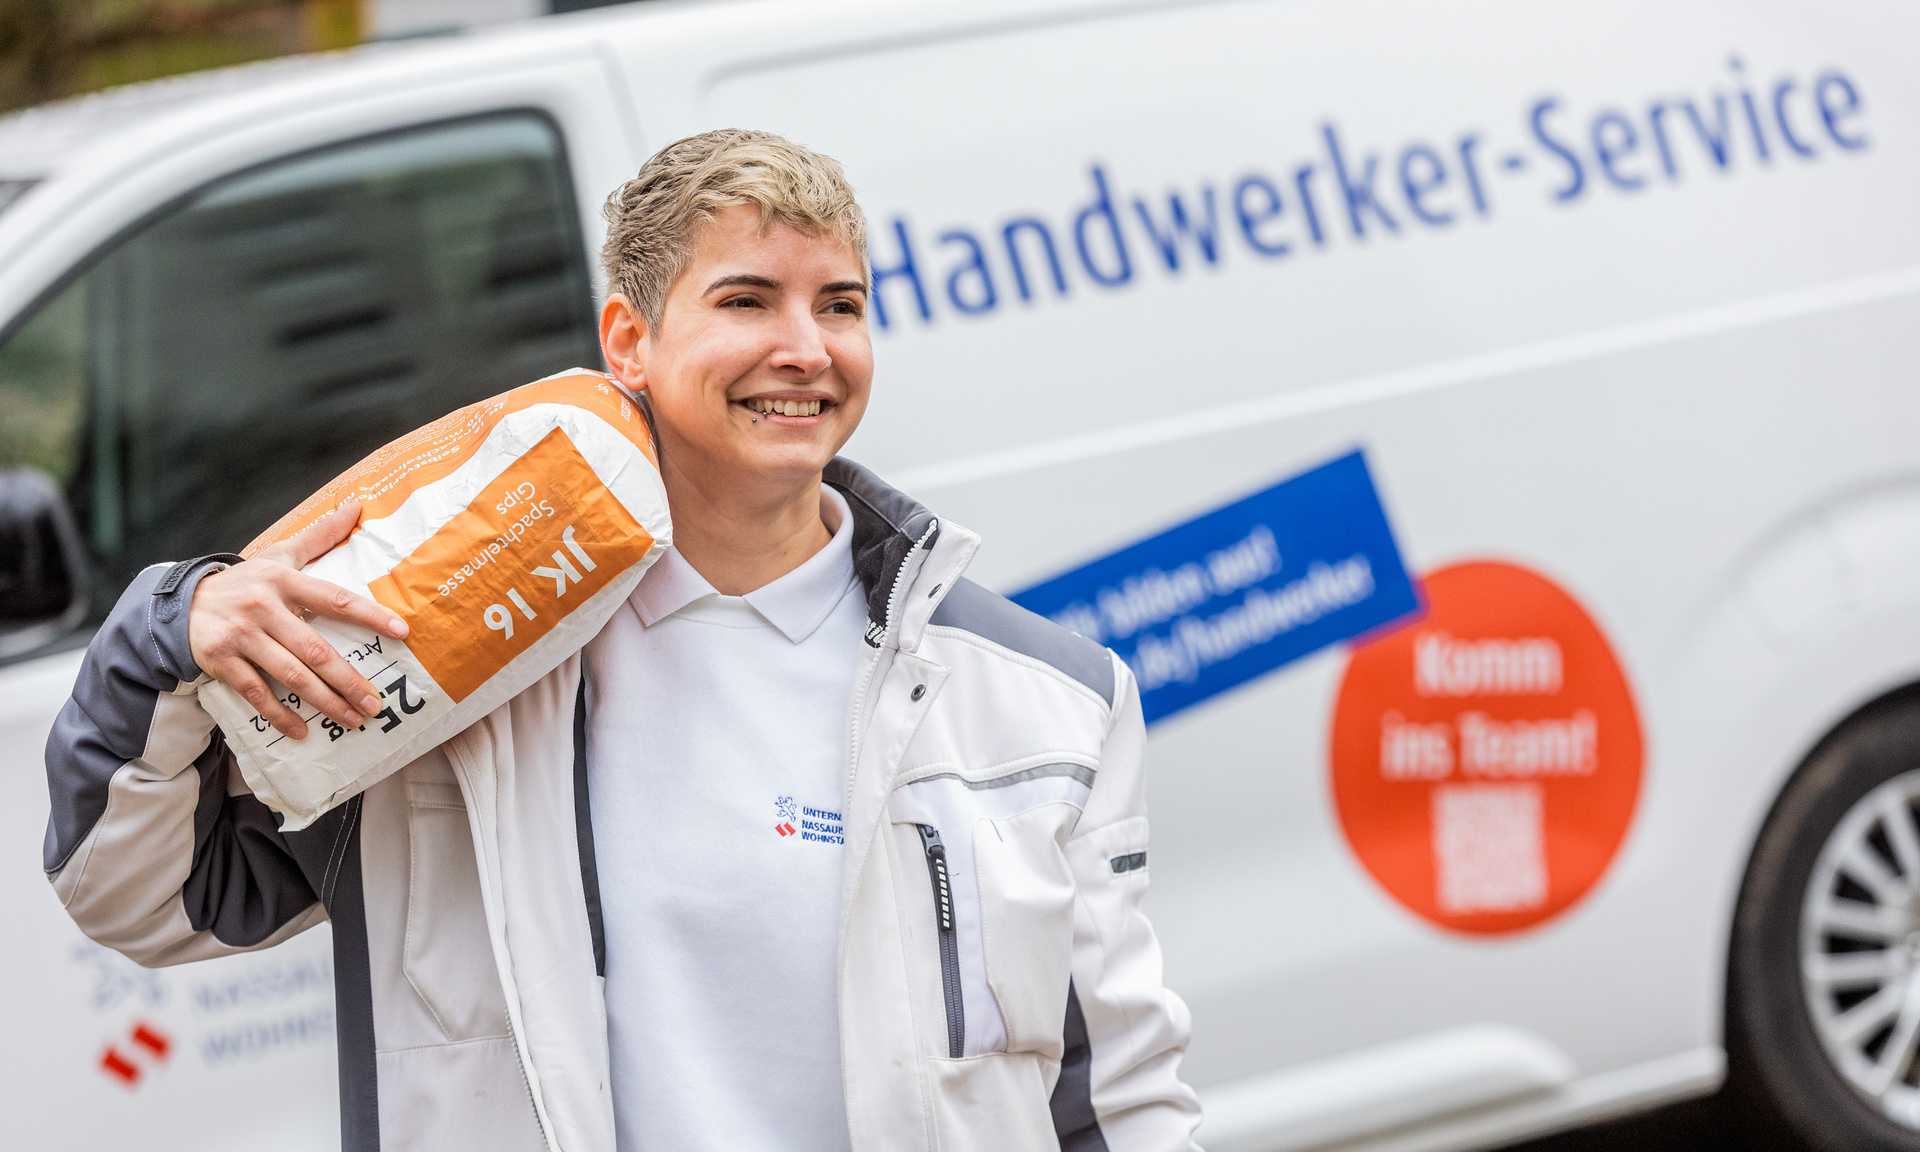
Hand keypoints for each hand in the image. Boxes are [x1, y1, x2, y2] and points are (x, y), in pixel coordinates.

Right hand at [189, 500, 408, 738]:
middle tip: (376, 704)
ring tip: (353, 719)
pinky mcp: (220, 660)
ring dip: (324, 701)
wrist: (180, 603)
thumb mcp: (279, 555)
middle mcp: (263, 607)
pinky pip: (256, 693)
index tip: (401, 632)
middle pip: (315, 649)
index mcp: (283, 581)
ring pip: (290, 675)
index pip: (335, 599)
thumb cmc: (245, 582)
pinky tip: (302, 731)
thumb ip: (320, 536)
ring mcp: (241, 636)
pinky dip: (280, 714)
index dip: (370, 615)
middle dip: (348, 680)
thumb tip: (357, 504)